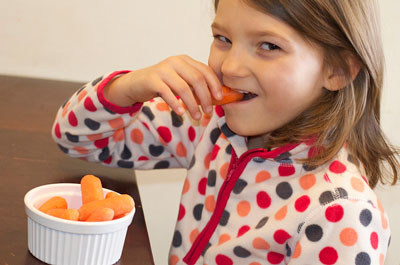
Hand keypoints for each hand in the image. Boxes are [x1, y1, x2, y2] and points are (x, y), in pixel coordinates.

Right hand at [103, 55, 221, 119]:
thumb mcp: (180, 81)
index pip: (205, 70)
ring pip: (183, 88)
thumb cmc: (163, 84)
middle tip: (208, 111)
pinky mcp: (152, 80)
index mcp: (185, 60)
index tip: (219, 98)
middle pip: (197, 79)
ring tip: (197, 117)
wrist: (137, 83)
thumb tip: (216, 99)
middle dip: (205, 97)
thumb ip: (195, 85)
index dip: (214, 84)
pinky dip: (176, 104)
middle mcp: (175, 62)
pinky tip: (181, 112)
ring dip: (192, 105)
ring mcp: (163, 70)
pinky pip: (167, 93)